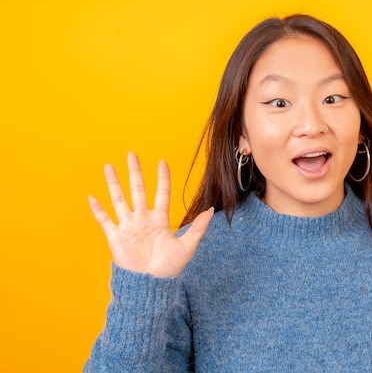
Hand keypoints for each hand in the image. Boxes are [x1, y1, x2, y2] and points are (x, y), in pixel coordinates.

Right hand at [88, 152, 212, 277]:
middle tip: (131, 154)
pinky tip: (91, 197)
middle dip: (135, 172)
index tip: (162, 162)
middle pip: (138, 190)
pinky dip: (98, 209)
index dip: (162, 178)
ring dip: (113, 183)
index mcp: (159, 220)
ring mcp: (128, 227)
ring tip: (108, 166)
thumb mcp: (187, 247)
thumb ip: (197, 228)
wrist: (149, 286)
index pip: (161, 193)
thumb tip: (211, 210)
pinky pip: (105, 220)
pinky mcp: (115, 237)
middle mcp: (142, 219)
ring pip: (119, 199)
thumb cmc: (168, 269)